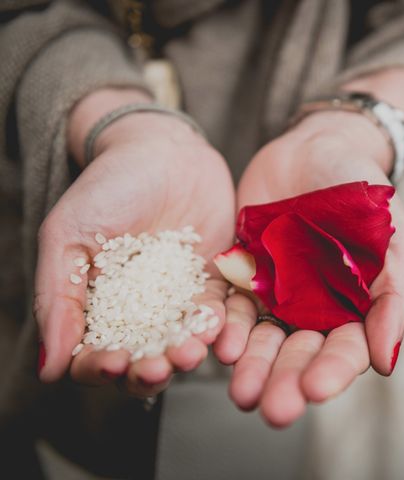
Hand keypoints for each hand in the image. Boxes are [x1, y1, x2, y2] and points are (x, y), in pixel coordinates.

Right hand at [36, 104, 234, 396]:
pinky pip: (216, 311)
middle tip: (158, 368)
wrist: (164, 151)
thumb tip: (49, 370)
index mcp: (98, 307)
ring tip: (190, 353)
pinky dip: (217, 323)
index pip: (96, 355)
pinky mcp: (214, 281)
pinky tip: (215, 326)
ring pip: (182, 341)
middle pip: (145, 358)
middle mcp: (141, 312)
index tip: (114, 362)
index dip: (102, 367)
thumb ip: (58, 298)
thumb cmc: (107, 187)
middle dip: (150, 371)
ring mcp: (179, 298)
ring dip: (186, 354)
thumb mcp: (68, 236)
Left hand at [214, 111, 403, 426]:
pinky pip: (230, 304)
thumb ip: (394, 297)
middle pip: (298, 354)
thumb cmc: (365, 191)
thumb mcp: (394, 238)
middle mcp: (313, 309)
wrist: (317, 146)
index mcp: (353, 308)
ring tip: (241, 392)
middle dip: (285, 381)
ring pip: (261, 339)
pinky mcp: (242, 272)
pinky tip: (221, 342)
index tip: (315, 390)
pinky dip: (225, 325)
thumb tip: (386, 363)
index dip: (331, 372)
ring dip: (252, 366)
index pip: (344, 350)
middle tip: (272, 409)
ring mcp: (275, 292)